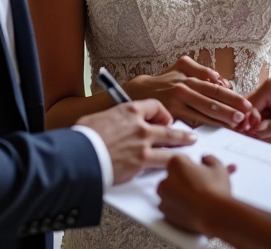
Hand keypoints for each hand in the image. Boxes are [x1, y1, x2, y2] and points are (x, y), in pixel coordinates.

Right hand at [77, 99, 195, 183]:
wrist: (80, 154)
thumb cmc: (84, 136)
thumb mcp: (99, 118)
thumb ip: (112, 119)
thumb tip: (109, 124)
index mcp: (129, 109)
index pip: (154, 106)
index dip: (161, 113)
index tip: (163, 119)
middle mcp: (140, 124)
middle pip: (167, 124)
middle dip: (179, 129)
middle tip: (188, 133)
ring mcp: (143, 143)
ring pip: (171, 142)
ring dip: (182, 143)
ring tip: (190, 145)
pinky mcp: (142, 161)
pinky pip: (164, 161)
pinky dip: (173, 163)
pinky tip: (179, 165)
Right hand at [127, 56, 258, 129]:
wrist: (136, 93)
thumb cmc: (162, 82)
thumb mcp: (180, 68)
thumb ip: (200, 70)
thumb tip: (220, 80)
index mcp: (188, 75)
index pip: (215, 86)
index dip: (232, 95)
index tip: (246, 103)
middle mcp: (183, 86)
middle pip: (213, 97)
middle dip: (232, 106)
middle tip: (247, 113)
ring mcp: (177, 101)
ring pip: (204, 110)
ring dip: (222, 117)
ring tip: (237, 123)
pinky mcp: (170, 114)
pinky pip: (191, 121)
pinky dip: (206, 126)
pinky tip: (216, 130)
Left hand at [157, 154, 234, 234]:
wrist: (215, 215)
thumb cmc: (216, 189)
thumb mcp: (218, 167)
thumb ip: (209, 158)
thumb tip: (205, 159)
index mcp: (176, 163)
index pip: (180, 160)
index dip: (191, 166)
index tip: (199, 172)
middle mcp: (166, 179)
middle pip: (173, 175)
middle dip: (183, 179)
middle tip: (198, 186)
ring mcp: (164, 197)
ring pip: (169, 191)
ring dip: (178, 192)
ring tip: (195, 198)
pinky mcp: (166, 212)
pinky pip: (169, 206)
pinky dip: (176, 206)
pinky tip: (189, 207)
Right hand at [238, 77, 270, 138]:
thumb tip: (254, 129)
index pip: (250, 105)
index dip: (247, 121)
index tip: (249, 136)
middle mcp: (268, 86)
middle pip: (249, 106)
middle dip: (249, 122)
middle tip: (250, 138)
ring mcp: (270, 92)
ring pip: (254, 109)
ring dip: (255, 123)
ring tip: (258, 136)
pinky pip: (262, 111)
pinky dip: (261, 121)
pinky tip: (264, 130)